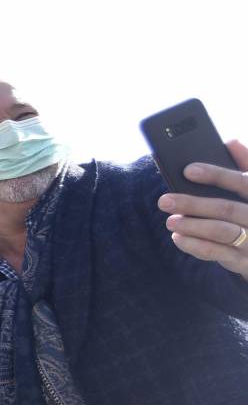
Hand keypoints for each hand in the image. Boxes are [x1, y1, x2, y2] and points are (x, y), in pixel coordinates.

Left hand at [158, 139, 247, 278]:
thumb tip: (231, 142)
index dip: (217, 174)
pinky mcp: (246, 262)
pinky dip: (196, 246)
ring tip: (170, 221)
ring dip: (193, 226)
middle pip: (228, 208)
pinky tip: (179, 238)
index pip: (244, 182)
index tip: (188, 170)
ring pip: (223, 232)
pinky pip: (220, 254)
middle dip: (193, 204)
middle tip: (164, 200)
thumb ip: (246, 164)